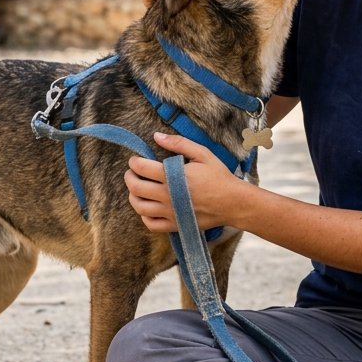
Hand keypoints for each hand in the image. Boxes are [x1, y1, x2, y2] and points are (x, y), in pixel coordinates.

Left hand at [124, 132, 240, 232]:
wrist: (233, 202)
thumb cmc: (218, 176)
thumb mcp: (202, 154)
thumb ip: (178, 143)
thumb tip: (156, 136)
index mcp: (173, 177)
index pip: (142, 168)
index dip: (134, 162)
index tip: (135, 159)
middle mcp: (168, 196)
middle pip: (136, 187)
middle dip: (129, 177)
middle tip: (131, 172)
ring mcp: (170, 213)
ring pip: (139, 206)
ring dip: (132, 196)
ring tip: (137, 189)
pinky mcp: (175, 225)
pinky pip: (150, 224)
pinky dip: (144, 216)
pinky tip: (147, 207)